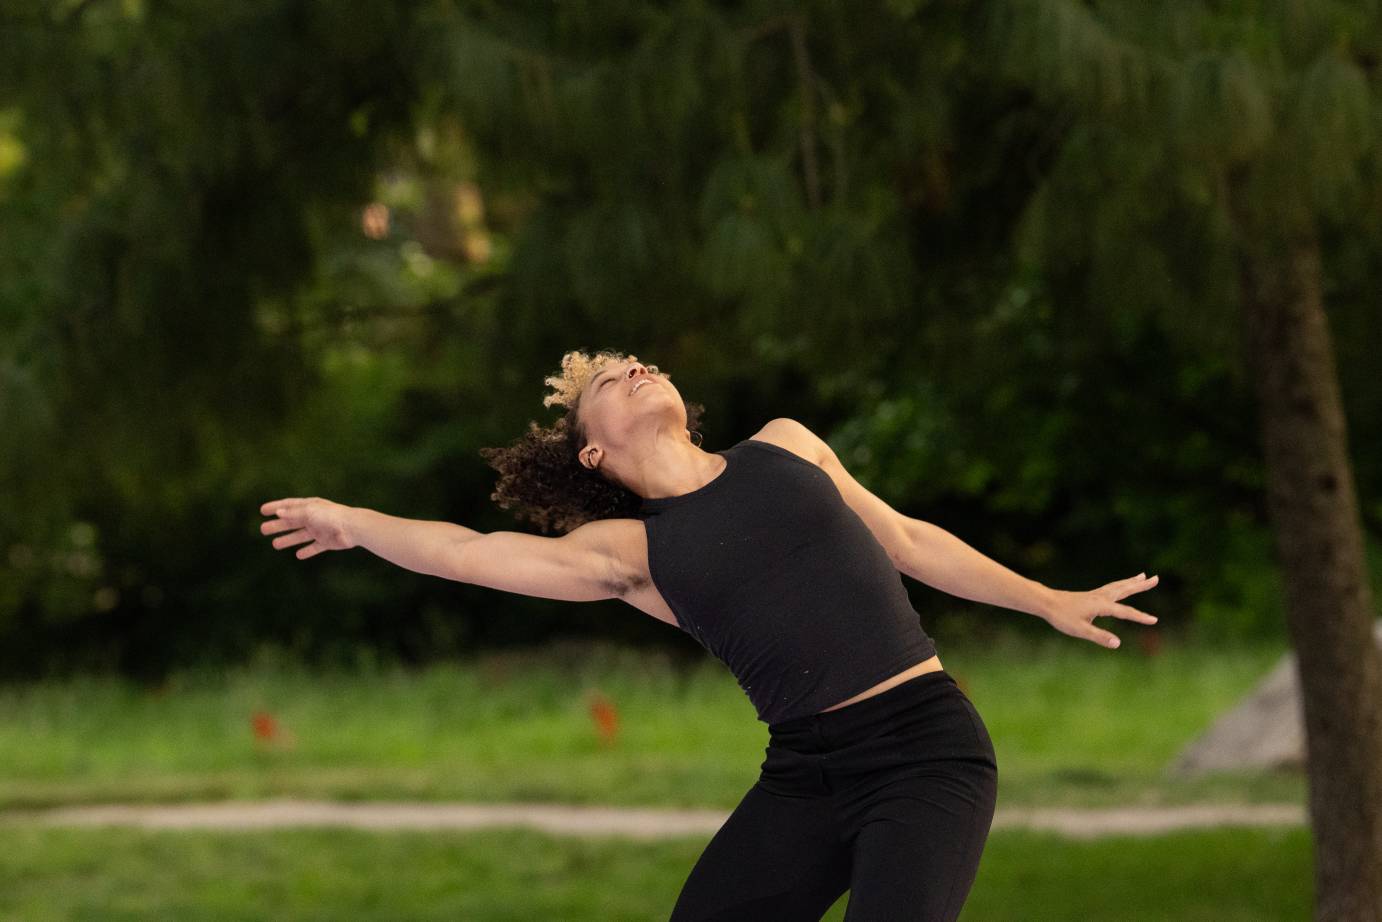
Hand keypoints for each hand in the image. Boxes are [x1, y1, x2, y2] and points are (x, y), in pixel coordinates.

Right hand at [259, 497, 356, 558]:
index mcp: (310, 506)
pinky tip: (298, 555)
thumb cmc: (330, 516)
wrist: (352, 528)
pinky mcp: (327, 542)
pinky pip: (314, 547)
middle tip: (262, 530)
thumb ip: (293, 513)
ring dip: (288, 539)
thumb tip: (278, 512)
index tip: (262, 510)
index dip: (275, 507)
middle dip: (277, 525)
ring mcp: (320, 530)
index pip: (289, 505)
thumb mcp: (309, 512)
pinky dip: (307, 551)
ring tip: (275, 545)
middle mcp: (314, 517)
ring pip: (300, 535)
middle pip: (292, 522)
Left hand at [1041, 573, 1158, 648]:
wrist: (1047, 602)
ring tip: (1143, 576)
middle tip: (1157, 578)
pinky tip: (1121, 586)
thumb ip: (1099, 637)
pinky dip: (1121, 584)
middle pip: (1125, 589)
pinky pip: (1111, 588)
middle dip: (1141, 585)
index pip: (1125, 612)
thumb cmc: (1062, 617)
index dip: (1140, 617)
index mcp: (1101, 605)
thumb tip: (1117, 644)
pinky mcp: (1092, 595)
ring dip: (1132, 581)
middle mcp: (1101, 597)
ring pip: (1119, 586)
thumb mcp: (1080, 630)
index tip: (1155, 620)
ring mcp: (1097, 594)